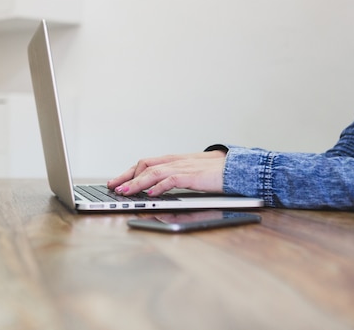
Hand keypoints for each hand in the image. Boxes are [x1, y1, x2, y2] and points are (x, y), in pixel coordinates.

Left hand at [106, 151, 226, 196]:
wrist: (239, 168)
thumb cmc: (217, 172)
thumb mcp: (191, 174)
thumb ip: (175, 179)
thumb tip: (157, 190)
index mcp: (174, 160)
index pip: (146, 163)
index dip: (129, 172)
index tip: (117, 182)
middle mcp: (176, 161)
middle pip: (144, 165)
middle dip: (126, 176)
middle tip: (114, 187)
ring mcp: (184, 167)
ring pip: (153, 172)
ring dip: (136, 183)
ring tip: (125, 192)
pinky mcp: (193, 176)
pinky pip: (172, 179)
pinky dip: (159, 186)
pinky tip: (151, 193)